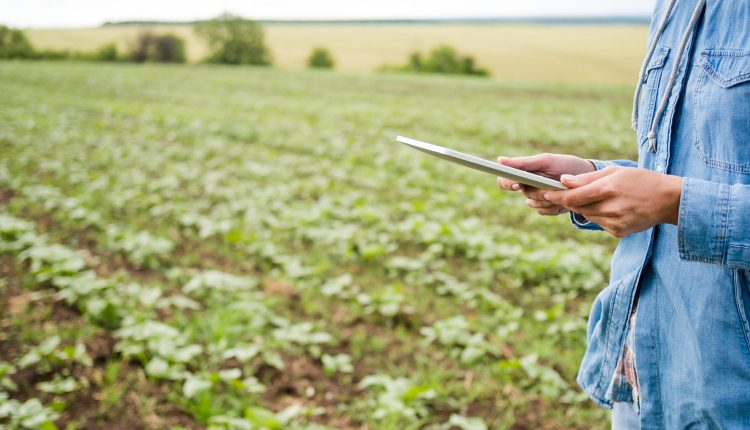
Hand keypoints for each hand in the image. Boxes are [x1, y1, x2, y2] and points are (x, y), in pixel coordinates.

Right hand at [496, 153, 595, 215]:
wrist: (587, 179)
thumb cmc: (565, 165)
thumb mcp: (545, 161)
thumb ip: (523, 163)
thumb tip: (499, 160)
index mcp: (523, 173)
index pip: (504, 181)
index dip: (508, 184)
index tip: (518, 184)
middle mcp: (527, 186)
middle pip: (524, 193)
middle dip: (538, 191)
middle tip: (550, 187)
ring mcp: (536, 198)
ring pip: (534, 203)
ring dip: (548, 198)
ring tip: (562, 189)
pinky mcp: (546, 209)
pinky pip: (543, 211)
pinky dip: (554, 206)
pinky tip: (563, 198)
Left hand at [544, 167, 682, 237]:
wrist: (669, 200)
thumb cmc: (641, 180)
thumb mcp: (615, 171)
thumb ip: (588, 177)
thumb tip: (564, 181)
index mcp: (608, 189)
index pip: (572, 197)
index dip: (556, 196)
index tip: (545, 192)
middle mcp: (610, 208)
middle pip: (577, 207)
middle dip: (569, 200)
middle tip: (562, 193)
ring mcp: (614, 222)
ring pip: (586, 215)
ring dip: (583, 207)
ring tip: (594, 197)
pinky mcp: (618, 232)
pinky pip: (598, 223)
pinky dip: (597, 215)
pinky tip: (609, 207)